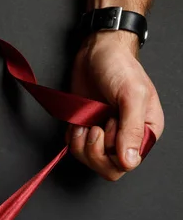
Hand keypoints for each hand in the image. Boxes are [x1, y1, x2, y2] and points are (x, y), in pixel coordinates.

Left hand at [70, 31, 163, 180]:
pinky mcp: (86, 129)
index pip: (128, 164)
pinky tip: (78, 120)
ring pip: (89, 160)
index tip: (108, 126)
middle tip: (93, 127)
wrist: (97, 51)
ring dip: (81, 144)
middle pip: (108, 168)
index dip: (112, 152)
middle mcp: (126, 137)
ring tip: (85, 121)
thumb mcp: (132, 95)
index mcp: (146, 131)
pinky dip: (72, 137)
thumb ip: (132, 129)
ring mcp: (104, 134)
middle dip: (94, 152)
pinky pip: (75, 148)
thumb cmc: (119, 67)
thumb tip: (130, 161)